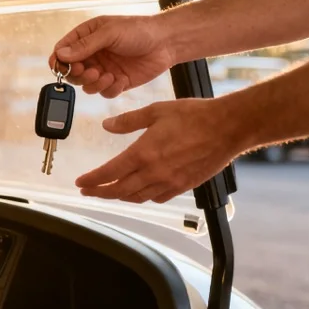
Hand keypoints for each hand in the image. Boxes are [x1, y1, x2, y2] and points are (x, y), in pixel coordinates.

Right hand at [49, 15, 176, 97]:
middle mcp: (92, 54)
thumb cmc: (139, 30)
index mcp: (86, 37)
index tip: (68, 67)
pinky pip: (104, 92)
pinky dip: (110, 89)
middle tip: (91, 72)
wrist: (166, 42)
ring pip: (86, 85)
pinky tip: (121, 80)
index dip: (60, 62)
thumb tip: (60, 55)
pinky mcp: (116, 82)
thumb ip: (84, 45)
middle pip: (71, 72)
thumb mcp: (110, 33)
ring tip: (108, 76)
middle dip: (78, 75)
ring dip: (94, 84)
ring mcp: (103, 69)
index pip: (62, 51)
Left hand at [75, 98, 245, 203]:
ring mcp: (170, 182)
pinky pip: (158, 198)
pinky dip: (144, 196)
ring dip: (121, 196)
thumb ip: (128, 121)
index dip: (92, 180)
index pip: (109, 173)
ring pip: (137, 197)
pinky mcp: (184, 186)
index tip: (80, 183)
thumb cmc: (195, 115)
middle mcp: (154, 172)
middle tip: (88, 191)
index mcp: (143, 153)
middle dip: (100, 192)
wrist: (229, 127)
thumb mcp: (156, 111)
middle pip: (119, 190)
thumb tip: (107, 125)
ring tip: (111, 191)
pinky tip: (141, 191)